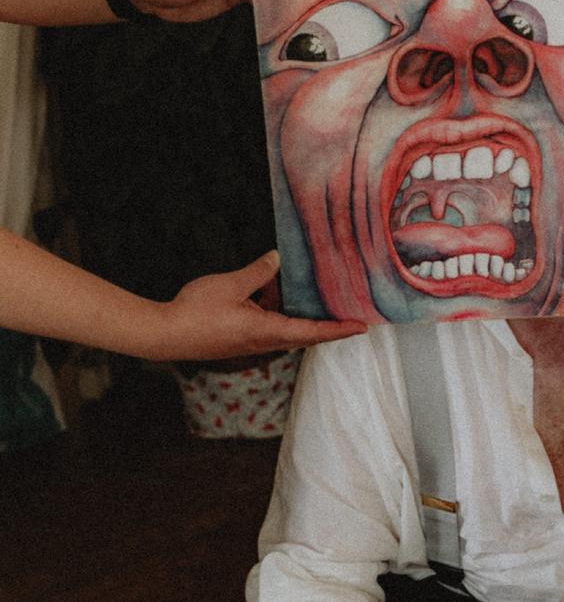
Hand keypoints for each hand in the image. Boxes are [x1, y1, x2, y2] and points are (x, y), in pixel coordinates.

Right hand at [149, 251, 365, 360]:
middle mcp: (265, 341)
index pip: (313, 332)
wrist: (164, 335)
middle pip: (306, 334)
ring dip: (301, 313)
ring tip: (318, 294)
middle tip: (351, 311)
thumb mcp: (230, 285)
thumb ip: (257, 273)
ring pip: (286, 328)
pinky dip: (279, 310)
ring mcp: (252, 342)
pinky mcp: (240, 338)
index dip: (339, 329)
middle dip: (329, 324)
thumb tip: (277, 260)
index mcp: (267, 331)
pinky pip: (268, 324)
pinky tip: (275, 289)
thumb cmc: (196, 312)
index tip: (362, 326)